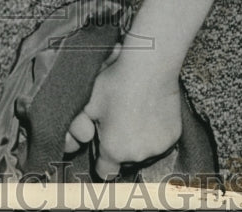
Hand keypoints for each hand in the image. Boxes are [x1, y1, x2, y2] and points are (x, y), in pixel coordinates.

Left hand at [64, 47, 182, 179]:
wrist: (149, 69)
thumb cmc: (115, 84)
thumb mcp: (88, 105)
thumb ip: (76, 130)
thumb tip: (68, 146)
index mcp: (113, 150)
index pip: (105, 172)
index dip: (102, 160)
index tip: (102, 147)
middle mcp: (137, 155)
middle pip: (125, 162)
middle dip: (120, 149)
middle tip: (117, 124)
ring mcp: (157, 148)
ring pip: (144, 154)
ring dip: (138, 143)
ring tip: (133, 118)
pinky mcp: (173, 137)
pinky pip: (160, 143)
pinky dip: (155, 135)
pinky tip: (149, 115)